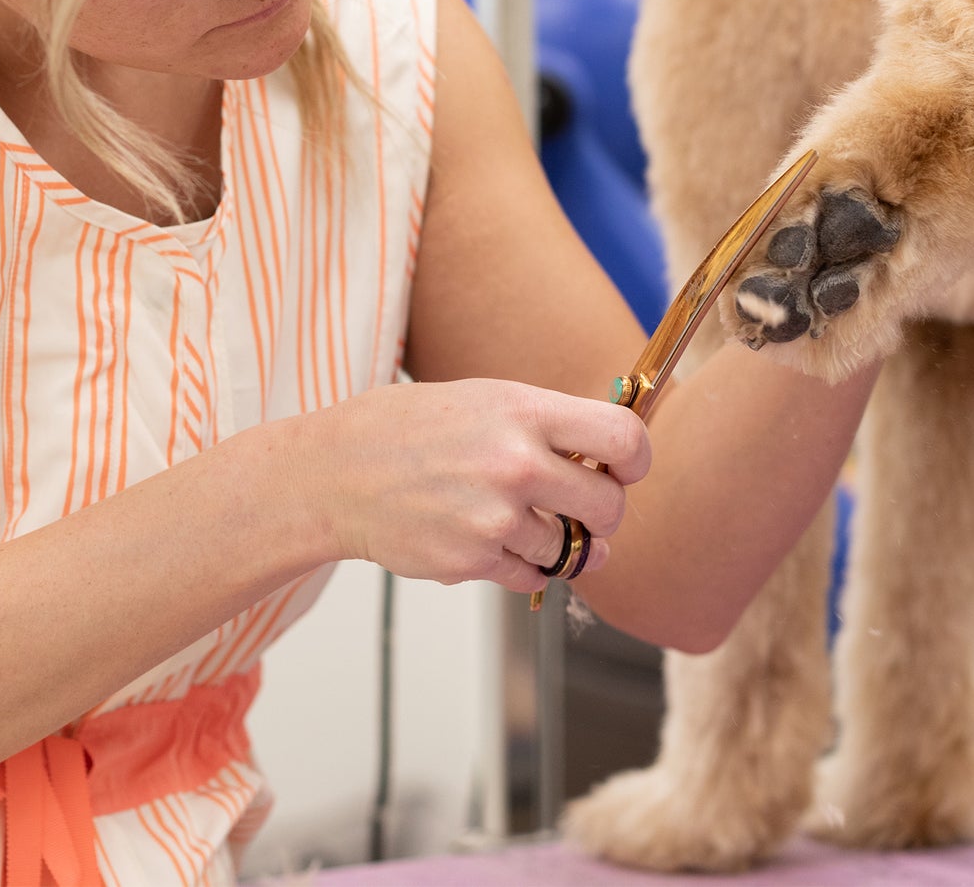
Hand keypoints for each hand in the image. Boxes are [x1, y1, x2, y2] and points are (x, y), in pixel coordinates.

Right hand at [307, 379, 650, 593]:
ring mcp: (494, 516)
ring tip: (515, 516)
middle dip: (603, 513)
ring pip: (570, 548)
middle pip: (609, 507)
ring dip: (556, 541)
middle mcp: (515, 463)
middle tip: (582, 507)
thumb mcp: (486, 400)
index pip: (623, 438)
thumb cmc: (414, 429)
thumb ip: (548, 425)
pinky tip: (488, 536)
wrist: (338, 472)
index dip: (635, 460)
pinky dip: (521, 562)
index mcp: (523, 411)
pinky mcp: (473, 560)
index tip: (623, 468)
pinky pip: (530, 573)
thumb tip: (615, 460)